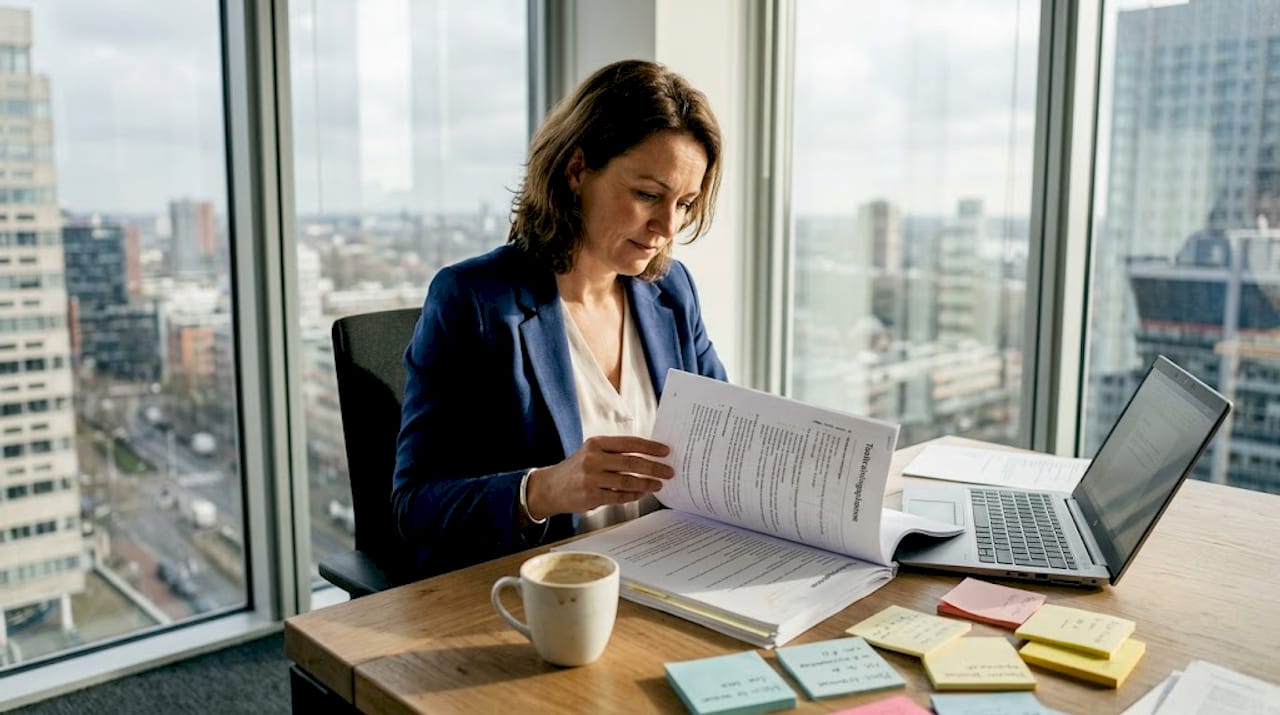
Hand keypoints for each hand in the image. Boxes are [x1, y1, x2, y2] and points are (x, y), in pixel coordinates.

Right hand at [524, 435, 673, 519]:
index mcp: (596, 443)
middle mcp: (593, 458)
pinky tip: (641, 494)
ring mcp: (591, 478)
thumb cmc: (577, 469)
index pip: (629, 443)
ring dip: (646, 483)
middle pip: (631, 462)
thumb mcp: (592, 452)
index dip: (650, 447)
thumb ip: (615, 453)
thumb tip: (648, 456)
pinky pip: (619, 496)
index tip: (665, 451)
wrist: (550, 487)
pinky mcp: (591, 496)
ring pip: (627, 481)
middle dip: (654, 467)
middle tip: (669, 471)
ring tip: (658, 484)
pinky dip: (633, 496)